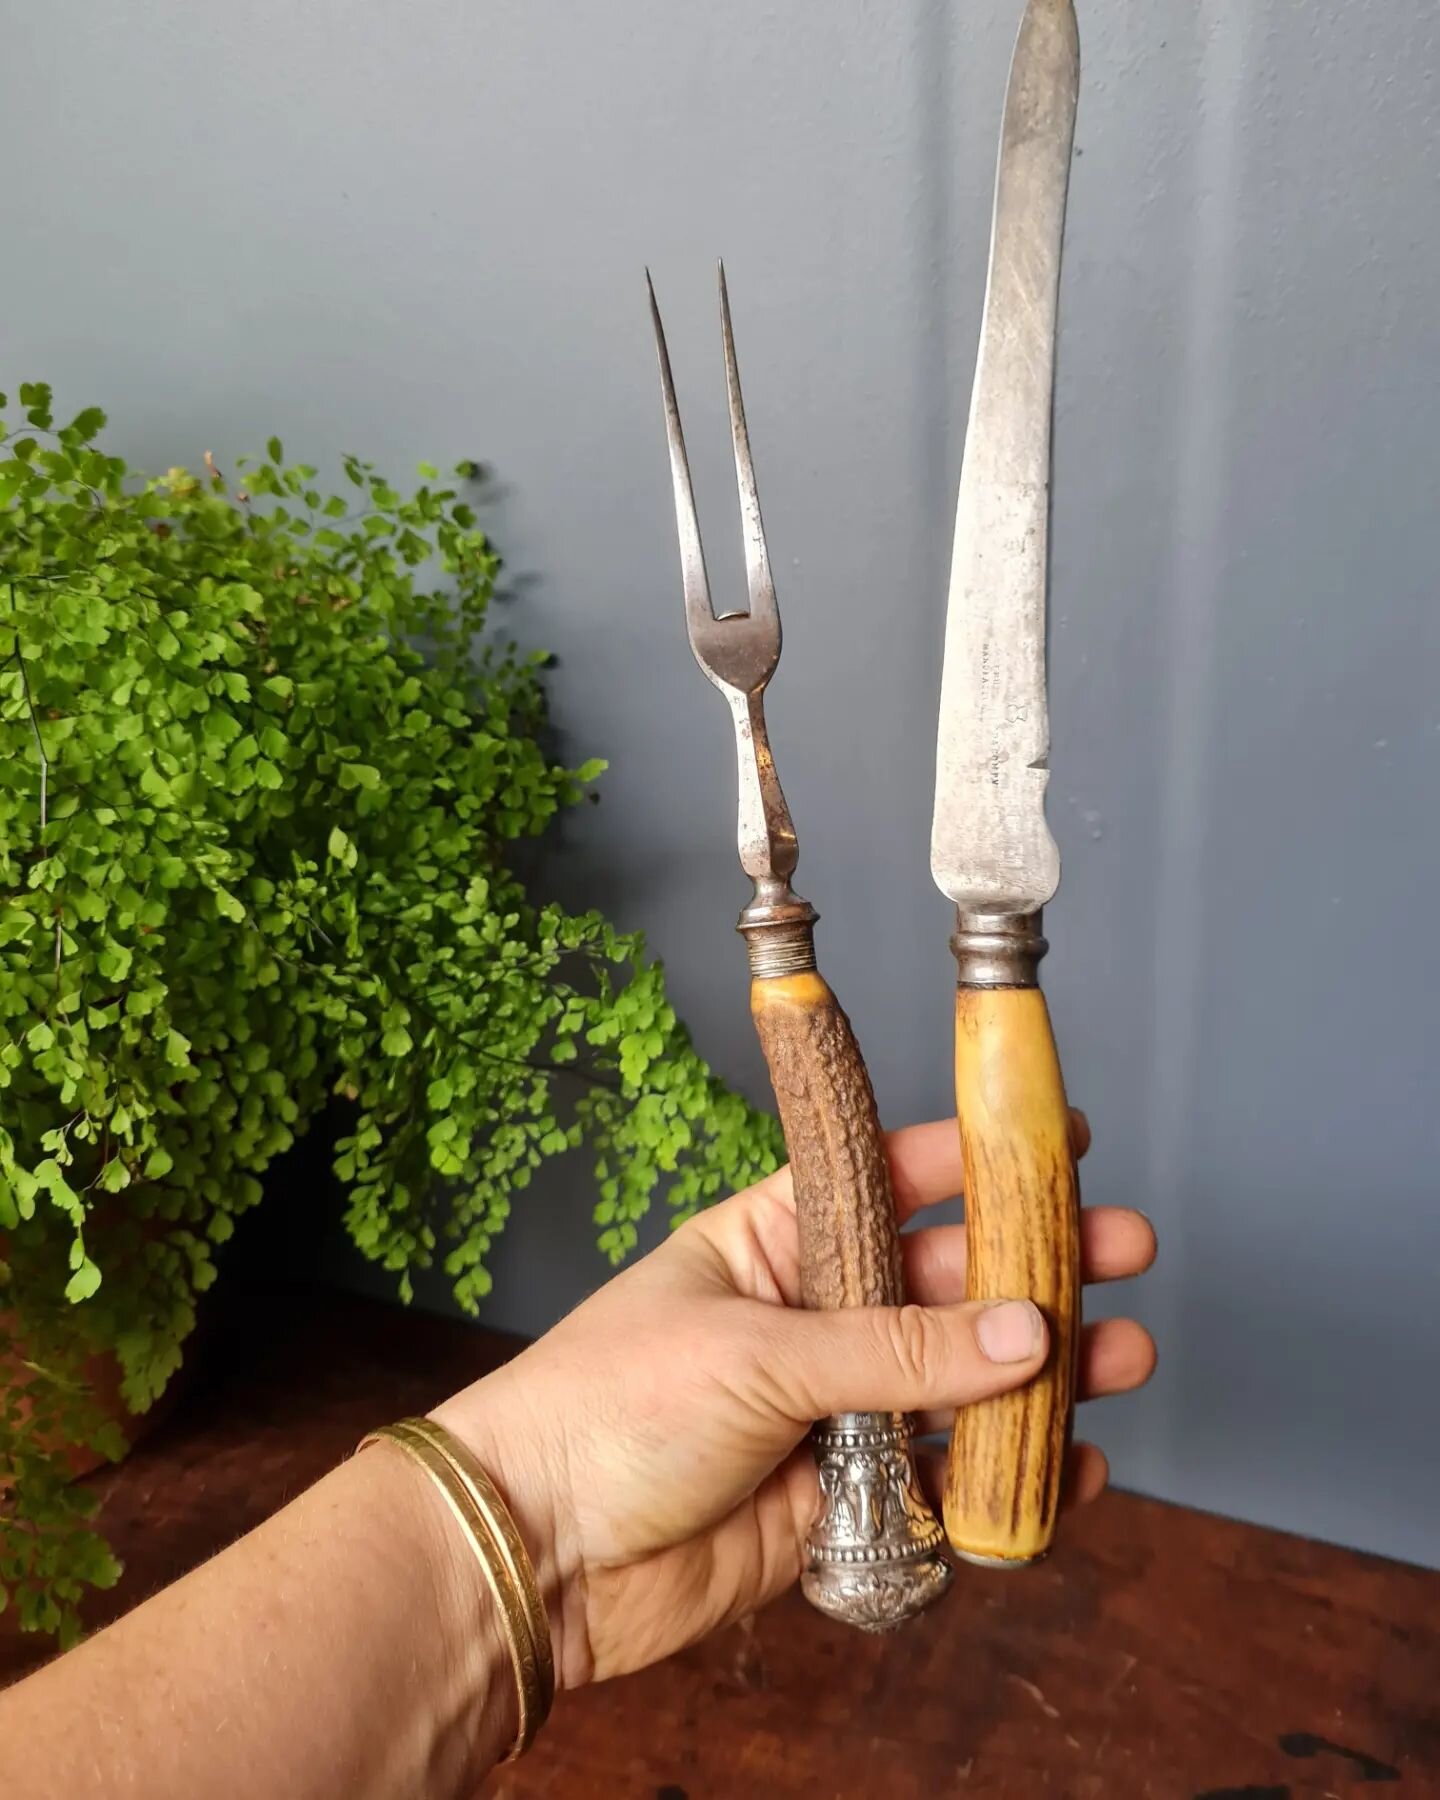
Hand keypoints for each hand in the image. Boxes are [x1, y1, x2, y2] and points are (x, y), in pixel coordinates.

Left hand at [433, 1114, 1155, 1688]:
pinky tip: (1069, 1468)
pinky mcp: (840, 1500)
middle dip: (1034, 1266)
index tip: (1056, 1141)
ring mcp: (829, 1409)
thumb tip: (1027, 1332)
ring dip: (1041, 1372)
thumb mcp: (757, 1354)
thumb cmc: (608, 1409)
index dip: (974, 1158)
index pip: (886, 1179)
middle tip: (1121, 1250)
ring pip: (957, 1382)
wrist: (537, 1554)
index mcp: (772, 1241)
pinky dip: (1006, 1477)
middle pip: (944, 1282)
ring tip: (1124, 1355)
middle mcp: (810, 1317)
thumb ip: (897, 1350)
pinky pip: (941, 1480)